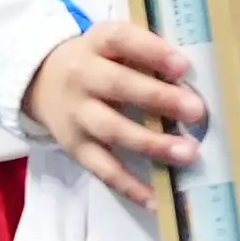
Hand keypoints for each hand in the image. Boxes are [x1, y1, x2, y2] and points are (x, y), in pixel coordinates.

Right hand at [23, 21, 205, 208]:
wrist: (43, 80)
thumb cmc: (98, 59)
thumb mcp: (112, 44)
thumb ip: (145, 52)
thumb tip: (192, 76)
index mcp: (97, 43)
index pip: (122, 41)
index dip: (152, 52)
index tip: (184, 66)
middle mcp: (83, 77)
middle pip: (119, 86)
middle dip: (159, 99)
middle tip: (196, 111)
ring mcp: (77, 115)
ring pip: (113, 131)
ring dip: (152, 144)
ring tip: (187, 153)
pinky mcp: (76, 148)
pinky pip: (103, 169)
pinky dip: (130, 186)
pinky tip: (156, 199)